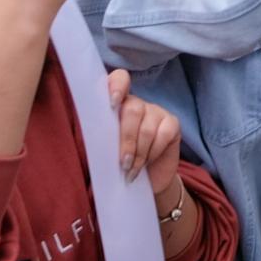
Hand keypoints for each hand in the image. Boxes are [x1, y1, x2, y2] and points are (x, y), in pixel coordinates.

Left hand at [107, 69, 182, 190]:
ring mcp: (156, 112)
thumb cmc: (120, 165)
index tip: (112, 103)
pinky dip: (153, 153)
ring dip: (139, 154)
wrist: (147, 180)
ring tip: (131, 172)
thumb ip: (101, 140)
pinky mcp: (172, 123)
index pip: (119, 80)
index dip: (117, 86)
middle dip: (126, 140)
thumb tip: (88, 140)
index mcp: (116, 105)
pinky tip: (146, 164)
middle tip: (122, 164)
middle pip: (132, 110)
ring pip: (147, 127)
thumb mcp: (106, 151)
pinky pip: (163, 134)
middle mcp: (137, 104)